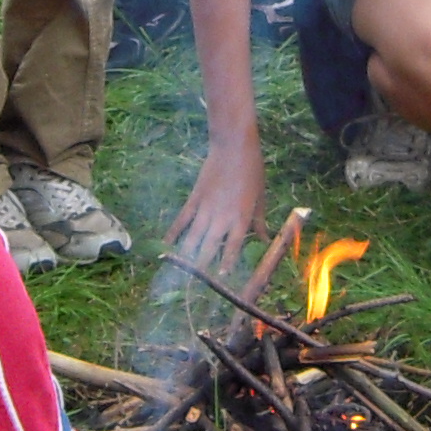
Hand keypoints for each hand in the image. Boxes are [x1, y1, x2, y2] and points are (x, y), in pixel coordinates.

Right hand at [167, 135, 266, 275]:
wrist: (233, 146)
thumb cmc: (252, 170)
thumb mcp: (260, 197)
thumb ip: (260, 221)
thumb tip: (264, 239)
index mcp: (241, 218)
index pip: (233, 247)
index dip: (227, 264)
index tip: (222, 279)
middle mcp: (222, 217)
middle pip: (210, 247)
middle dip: (204, 266)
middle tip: (198, 283)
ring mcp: (206, 208)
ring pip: (194, 237)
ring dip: (187, 255)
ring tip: (181, 271)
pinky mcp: (195, 199)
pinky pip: (182, 220)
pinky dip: (173, 233)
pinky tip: (166, 245)